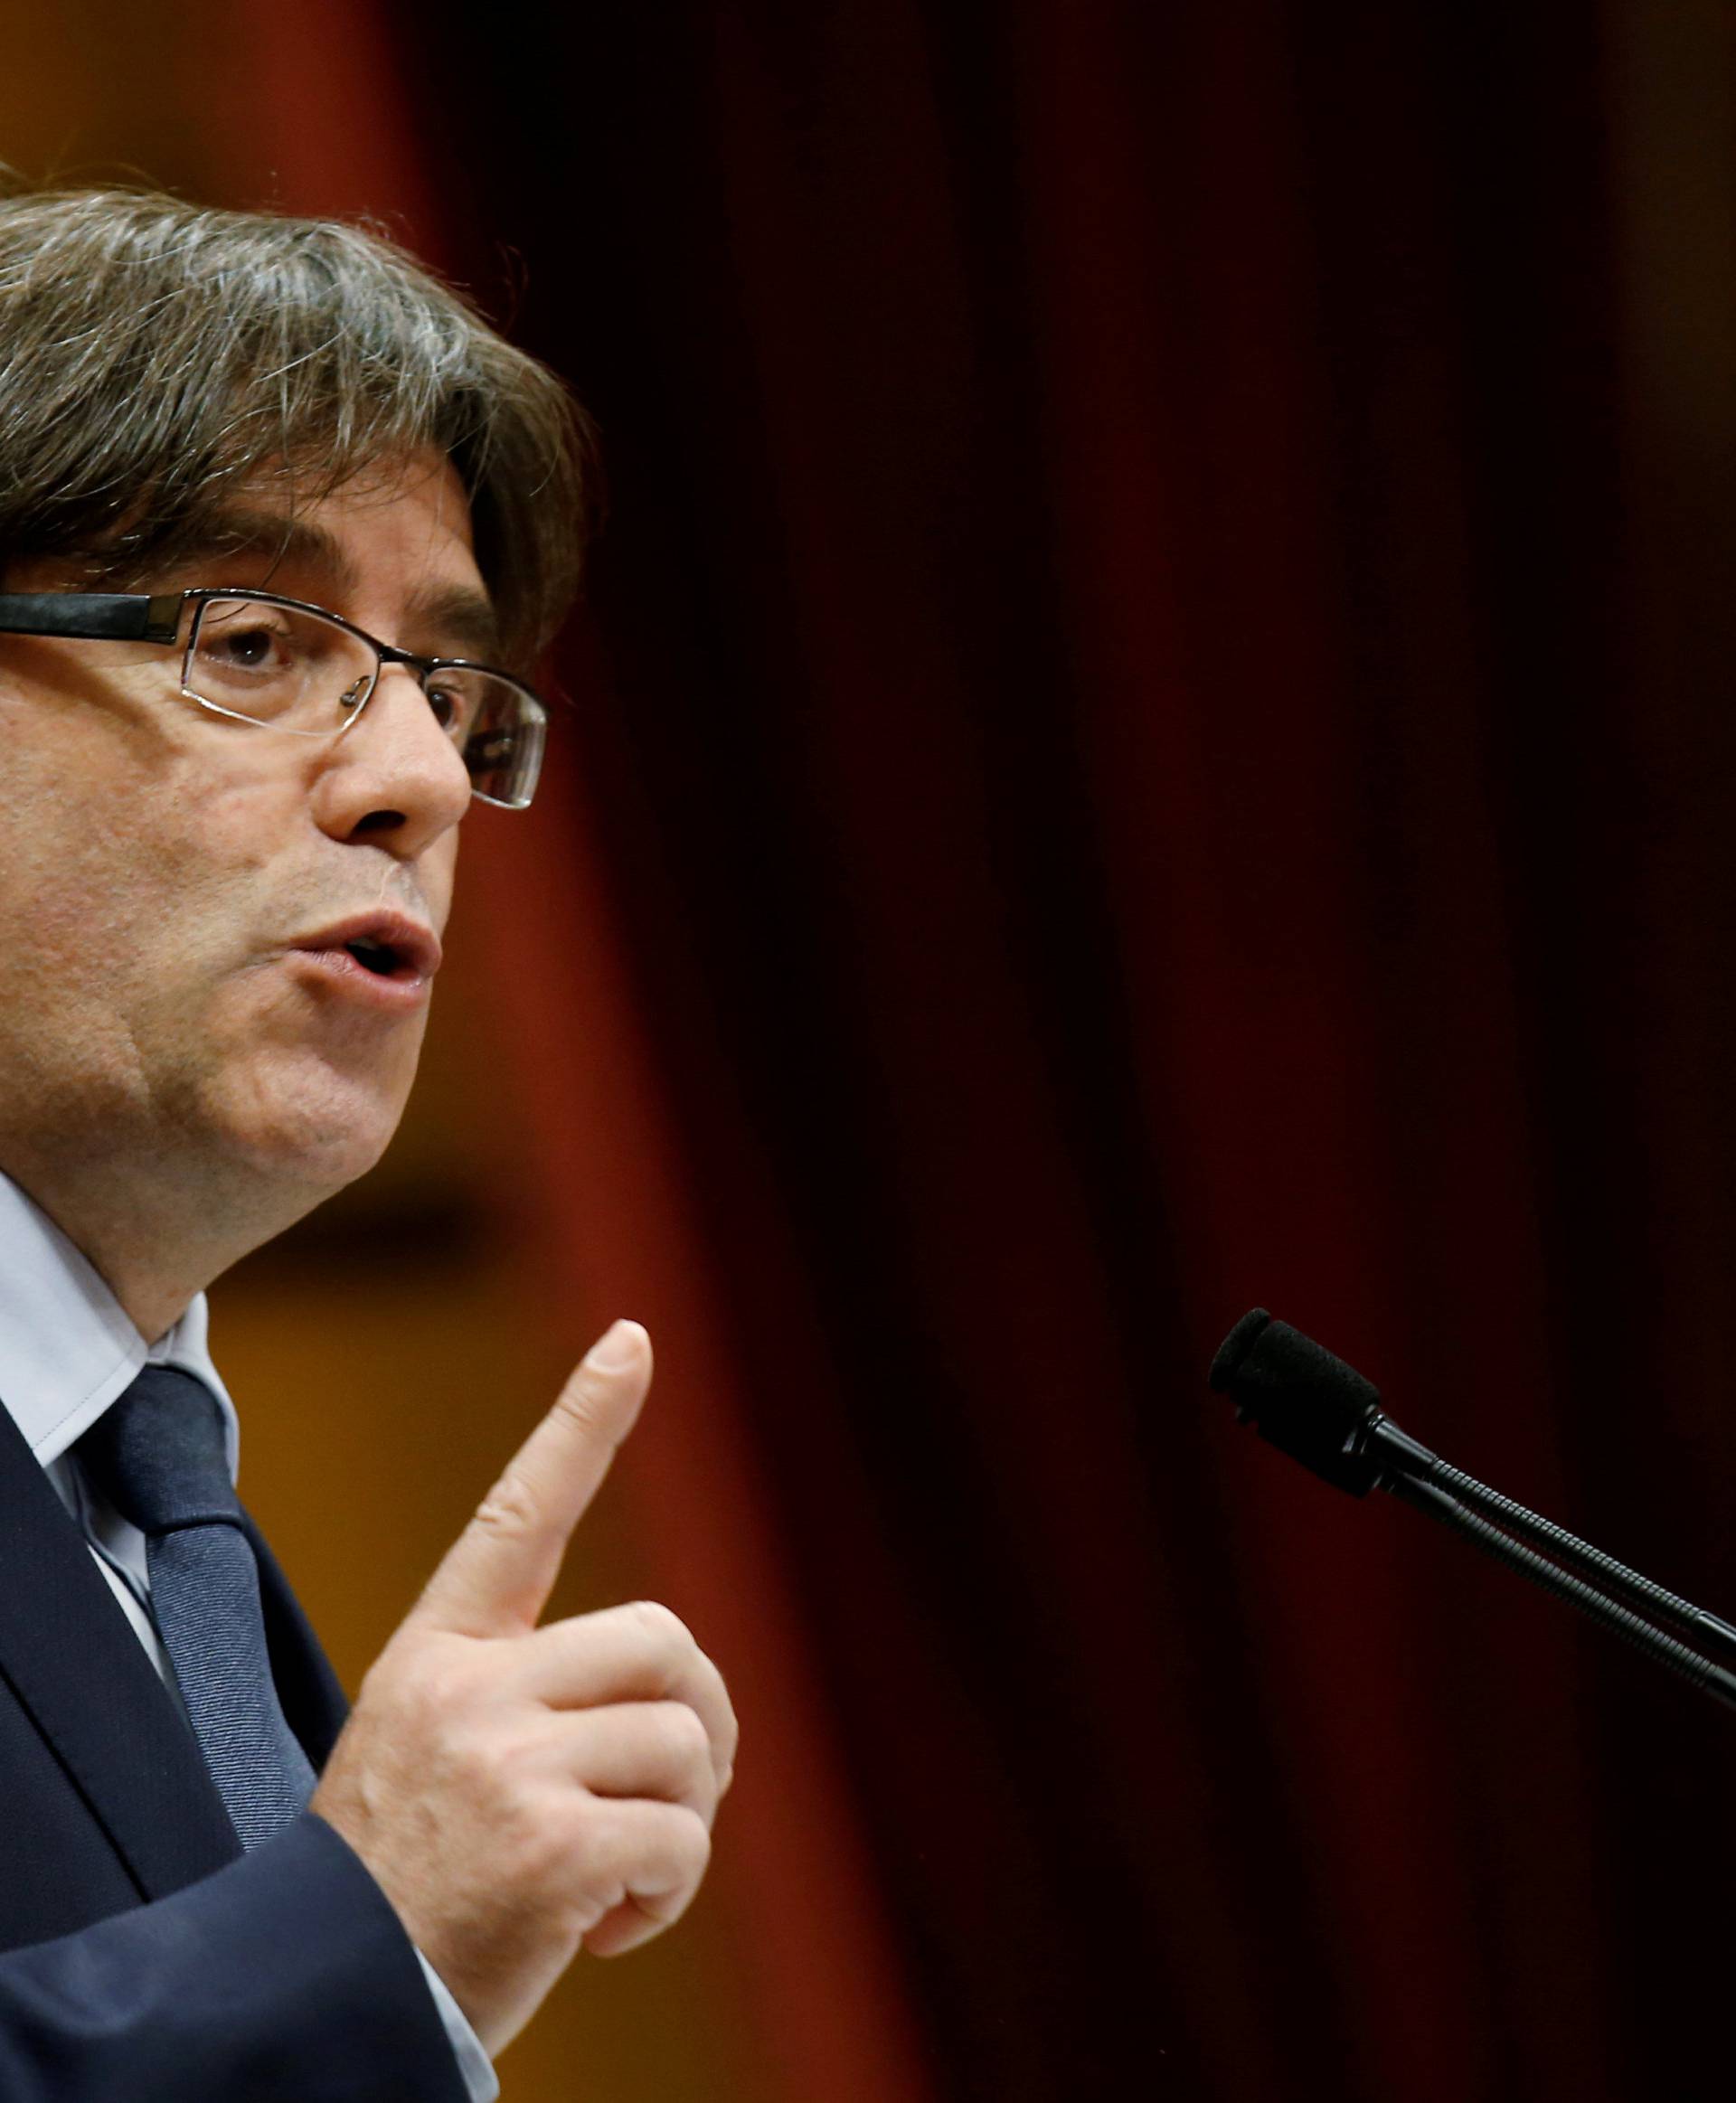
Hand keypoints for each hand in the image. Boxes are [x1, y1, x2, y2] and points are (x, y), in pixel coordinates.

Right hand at [309, 1320, 736, 2056]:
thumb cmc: (398, 1886)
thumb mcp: (436, 1755)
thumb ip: (532, 1702)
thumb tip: (673, 1697)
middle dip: (700, 1716)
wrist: (322, 1999)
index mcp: (439, 1655)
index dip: (582, 1421)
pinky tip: (601, 1930)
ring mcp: (508, 1762)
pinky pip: (682, 1838)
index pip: (517, 1512)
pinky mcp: (549, 1844)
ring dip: (683, 1819)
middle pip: (664, 1637)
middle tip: (671, 1795)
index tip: (633, 1338)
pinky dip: (669, 1892)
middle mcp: (471, 1690)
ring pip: (686, 1740)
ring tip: (614, 1880)